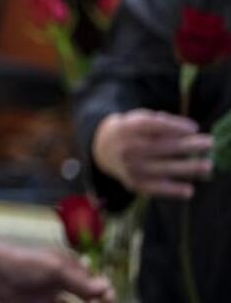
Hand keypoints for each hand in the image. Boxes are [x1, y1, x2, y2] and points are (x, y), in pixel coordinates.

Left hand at [0, 237, 113, 302]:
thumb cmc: (21, 262)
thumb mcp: (54, 269)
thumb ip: (80, 281)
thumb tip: (106, 287)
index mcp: (67, 267)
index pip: (94, 283)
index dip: (105, 294)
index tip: (109, 300)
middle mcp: (61, 282)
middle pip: (86, 299)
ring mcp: (48, 296)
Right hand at [92, 108, 211, 197]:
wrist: (101, 148)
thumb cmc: (130, 131)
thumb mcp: (137, 119)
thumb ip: (159, 122)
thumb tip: (188, 130)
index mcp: (127, 128)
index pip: (153, 126)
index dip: (174, 126)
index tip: (194, 128)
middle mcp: (127, 148)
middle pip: (161, 146)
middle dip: (187, 145)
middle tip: (208, 143)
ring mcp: (130, 167)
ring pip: (162, 168)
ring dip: (187, 168)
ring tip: (207, 166)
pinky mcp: (133, 183)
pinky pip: (155, 188)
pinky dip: (172, 190)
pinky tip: (189, 190)